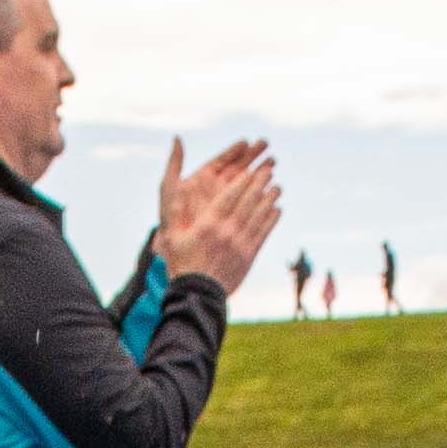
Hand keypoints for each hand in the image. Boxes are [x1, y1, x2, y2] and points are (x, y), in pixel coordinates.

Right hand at [158, 134, 282, 294]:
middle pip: (249, 201)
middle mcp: (227, 232)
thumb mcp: (169, 228)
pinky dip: (271, 219)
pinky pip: (264, 233)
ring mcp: (240, 244)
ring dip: (270, 198)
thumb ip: (173, 196)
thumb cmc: (179, 258)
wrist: (194, 294)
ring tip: (277, 186)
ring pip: (260, 215)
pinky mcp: (249, 256)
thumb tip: (174, 152)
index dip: (244, 180)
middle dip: (261, 183)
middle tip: (269, 169)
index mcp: (208, 224)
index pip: (231, 195)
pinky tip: (276, 209)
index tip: (252, 168)